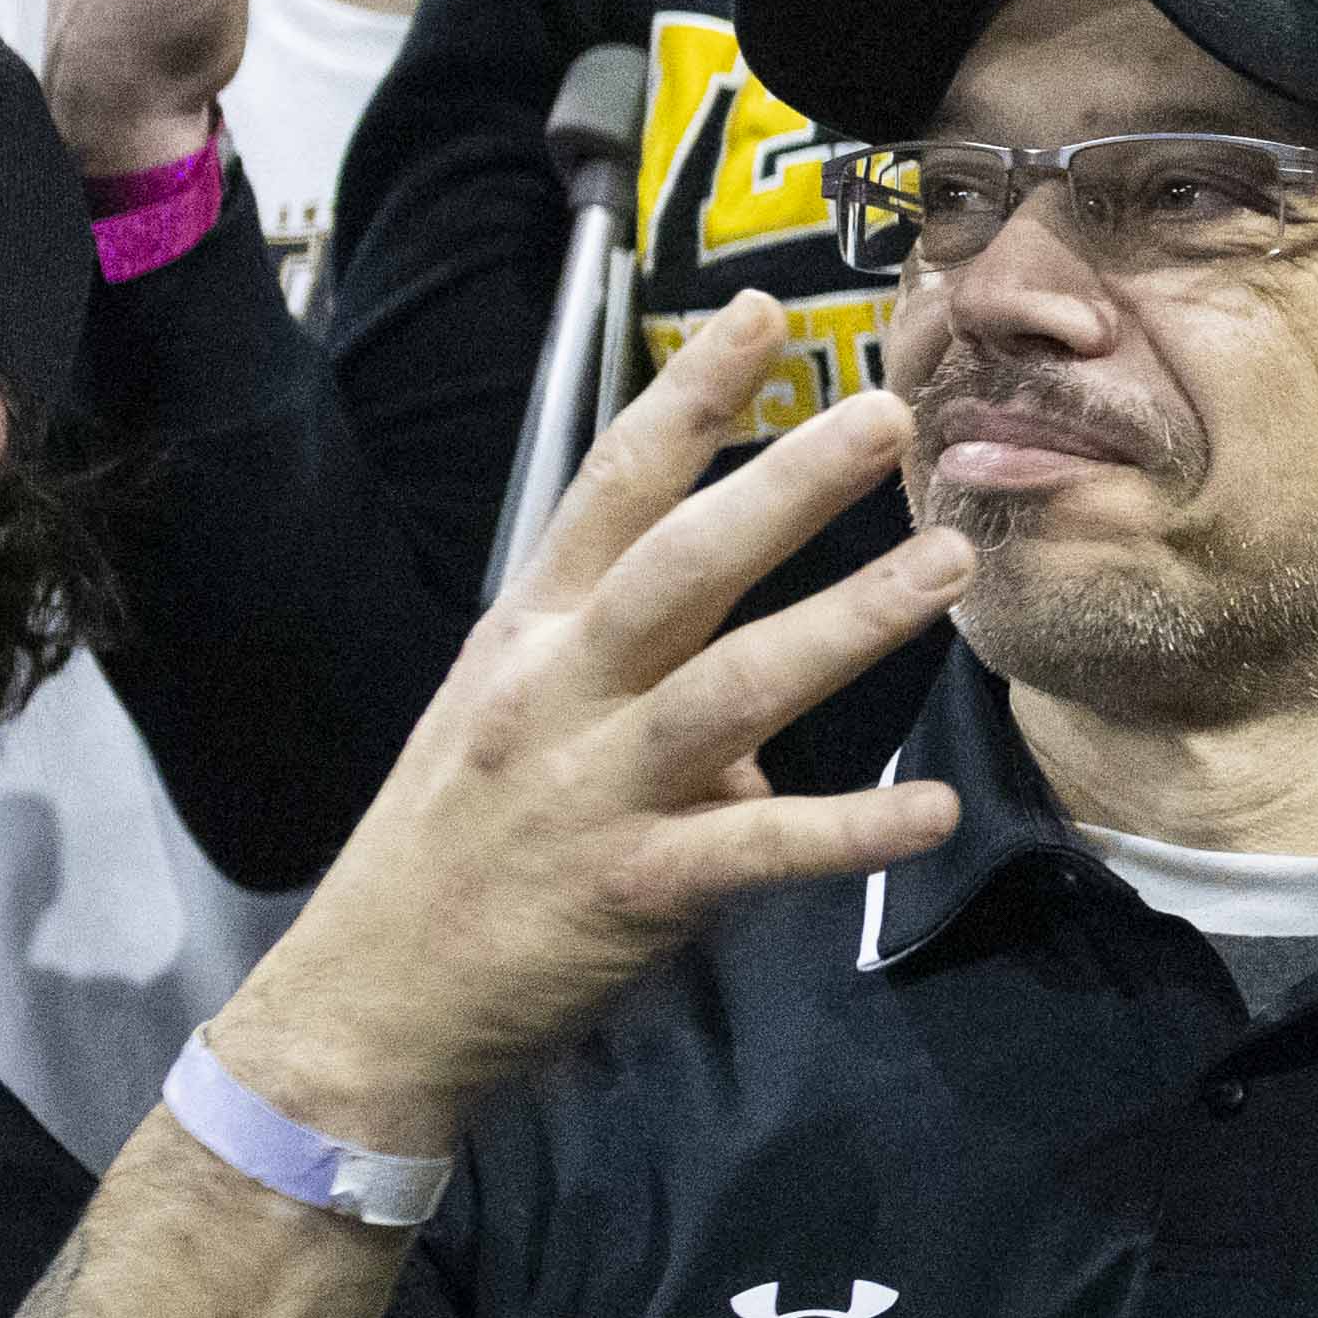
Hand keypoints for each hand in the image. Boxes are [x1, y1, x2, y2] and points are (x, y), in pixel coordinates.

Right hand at [196, 305, 972, 1148]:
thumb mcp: (517, 721)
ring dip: (852, 619)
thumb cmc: (456, 844)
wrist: (366, 1002)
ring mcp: (593, 785)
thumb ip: (639, 675)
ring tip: (950, 562)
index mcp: (528, 632)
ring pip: (735, 683)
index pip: (610, 489)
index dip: (687, 399)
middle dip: (785, 484)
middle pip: (682, 563)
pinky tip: (932, 809)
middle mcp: (556, 690)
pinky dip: (851, 829)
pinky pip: (759, 846)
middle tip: (886, 416)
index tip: (761, 315)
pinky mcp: (633, 885)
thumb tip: (767, 683)